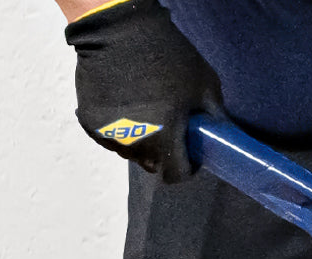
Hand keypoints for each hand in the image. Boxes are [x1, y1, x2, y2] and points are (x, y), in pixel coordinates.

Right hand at [64, 0, 221, 182]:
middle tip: (168, 129)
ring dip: (140, 143)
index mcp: (165, 138)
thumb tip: (222, 136)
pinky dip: (118, 130)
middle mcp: (134, 143)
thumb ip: (215, 117)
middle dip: (163, 153)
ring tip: (145, 115)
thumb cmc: (167, 56)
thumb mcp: (205, 85)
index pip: (176, 174)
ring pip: (129, 153)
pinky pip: (108, 138)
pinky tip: (126, 108)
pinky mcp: (90, 121)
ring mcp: (109, 133)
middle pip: (152, 165)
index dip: (186, 167)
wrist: (119, 31)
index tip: (188, 154)